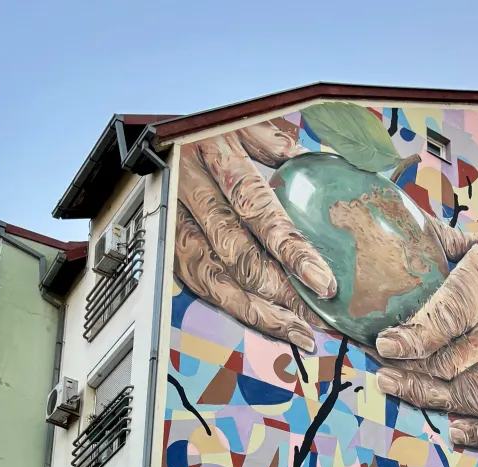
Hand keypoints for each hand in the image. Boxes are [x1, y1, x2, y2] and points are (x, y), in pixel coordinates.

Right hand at [173, 122, 335, 351]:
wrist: (155, 135)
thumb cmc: (206, 131)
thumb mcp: (241, 124)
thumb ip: (276, 144)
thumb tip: (320, 162)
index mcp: (215, 155)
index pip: (258, 212)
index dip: (292, 251)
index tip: (322, 282)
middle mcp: (189, 191)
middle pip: (238, 255)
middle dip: (281, 293)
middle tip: (317, 318)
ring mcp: (174, 222)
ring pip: (215, 278)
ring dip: (259, 311)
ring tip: (298, 331)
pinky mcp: (167, 245)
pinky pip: (200, 285)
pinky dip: (234, 308)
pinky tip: (267, 321)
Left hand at [374, 221, 477, 447]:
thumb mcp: (475, 240)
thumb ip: (437, 244)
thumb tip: (392, 245)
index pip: (457, 312)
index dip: (418, 334)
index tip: (386, 344)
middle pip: (455, 358)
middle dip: (408, 364)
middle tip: (374, 358)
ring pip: (467, 390)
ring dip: (423, 392)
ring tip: (389, 381)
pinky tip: (453, 431)